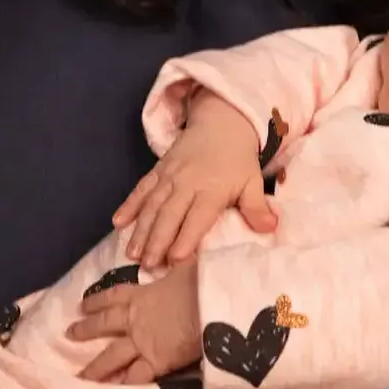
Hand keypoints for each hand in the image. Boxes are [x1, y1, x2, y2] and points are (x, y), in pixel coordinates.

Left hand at [66, 262, 199, 382]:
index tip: (82, 304)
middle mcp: (135, 319)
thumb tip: (180, 258)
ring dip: (95, 368)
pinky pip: (135, 378)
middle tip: (69, 334)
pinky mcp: (155, 363)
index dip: (97, 300)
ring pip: (111, 357)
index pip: (114, 296)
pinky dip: (124, 387)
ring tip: (80, 379)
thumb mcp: (186, 266)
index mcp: (143, 294)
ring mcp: (142, 342)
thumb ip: (178, 266)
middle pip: (104, 324)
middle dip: (86, 329)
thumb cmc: (201, 282)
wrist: (210, 305)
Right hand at [112, 91, 275, 266]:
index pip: (197, 217)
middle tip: (147, 265)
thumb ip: (257, 207)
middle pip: (169, 214)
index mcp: (212, 189)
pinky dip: (129, 205)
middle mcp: (186, 183)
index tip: (175, 259)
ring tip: (131, 253)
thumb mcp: (253, 182)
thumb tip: (271, 228)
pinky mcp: (158, 170)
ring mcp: (169, 176)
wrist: (221, 122)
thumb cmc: (238, 160)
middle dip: (157, 241)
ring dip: (140, 229)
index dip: (186, 237)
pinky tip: (118, 222)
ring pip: (152, 205)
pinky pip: (141, 188)